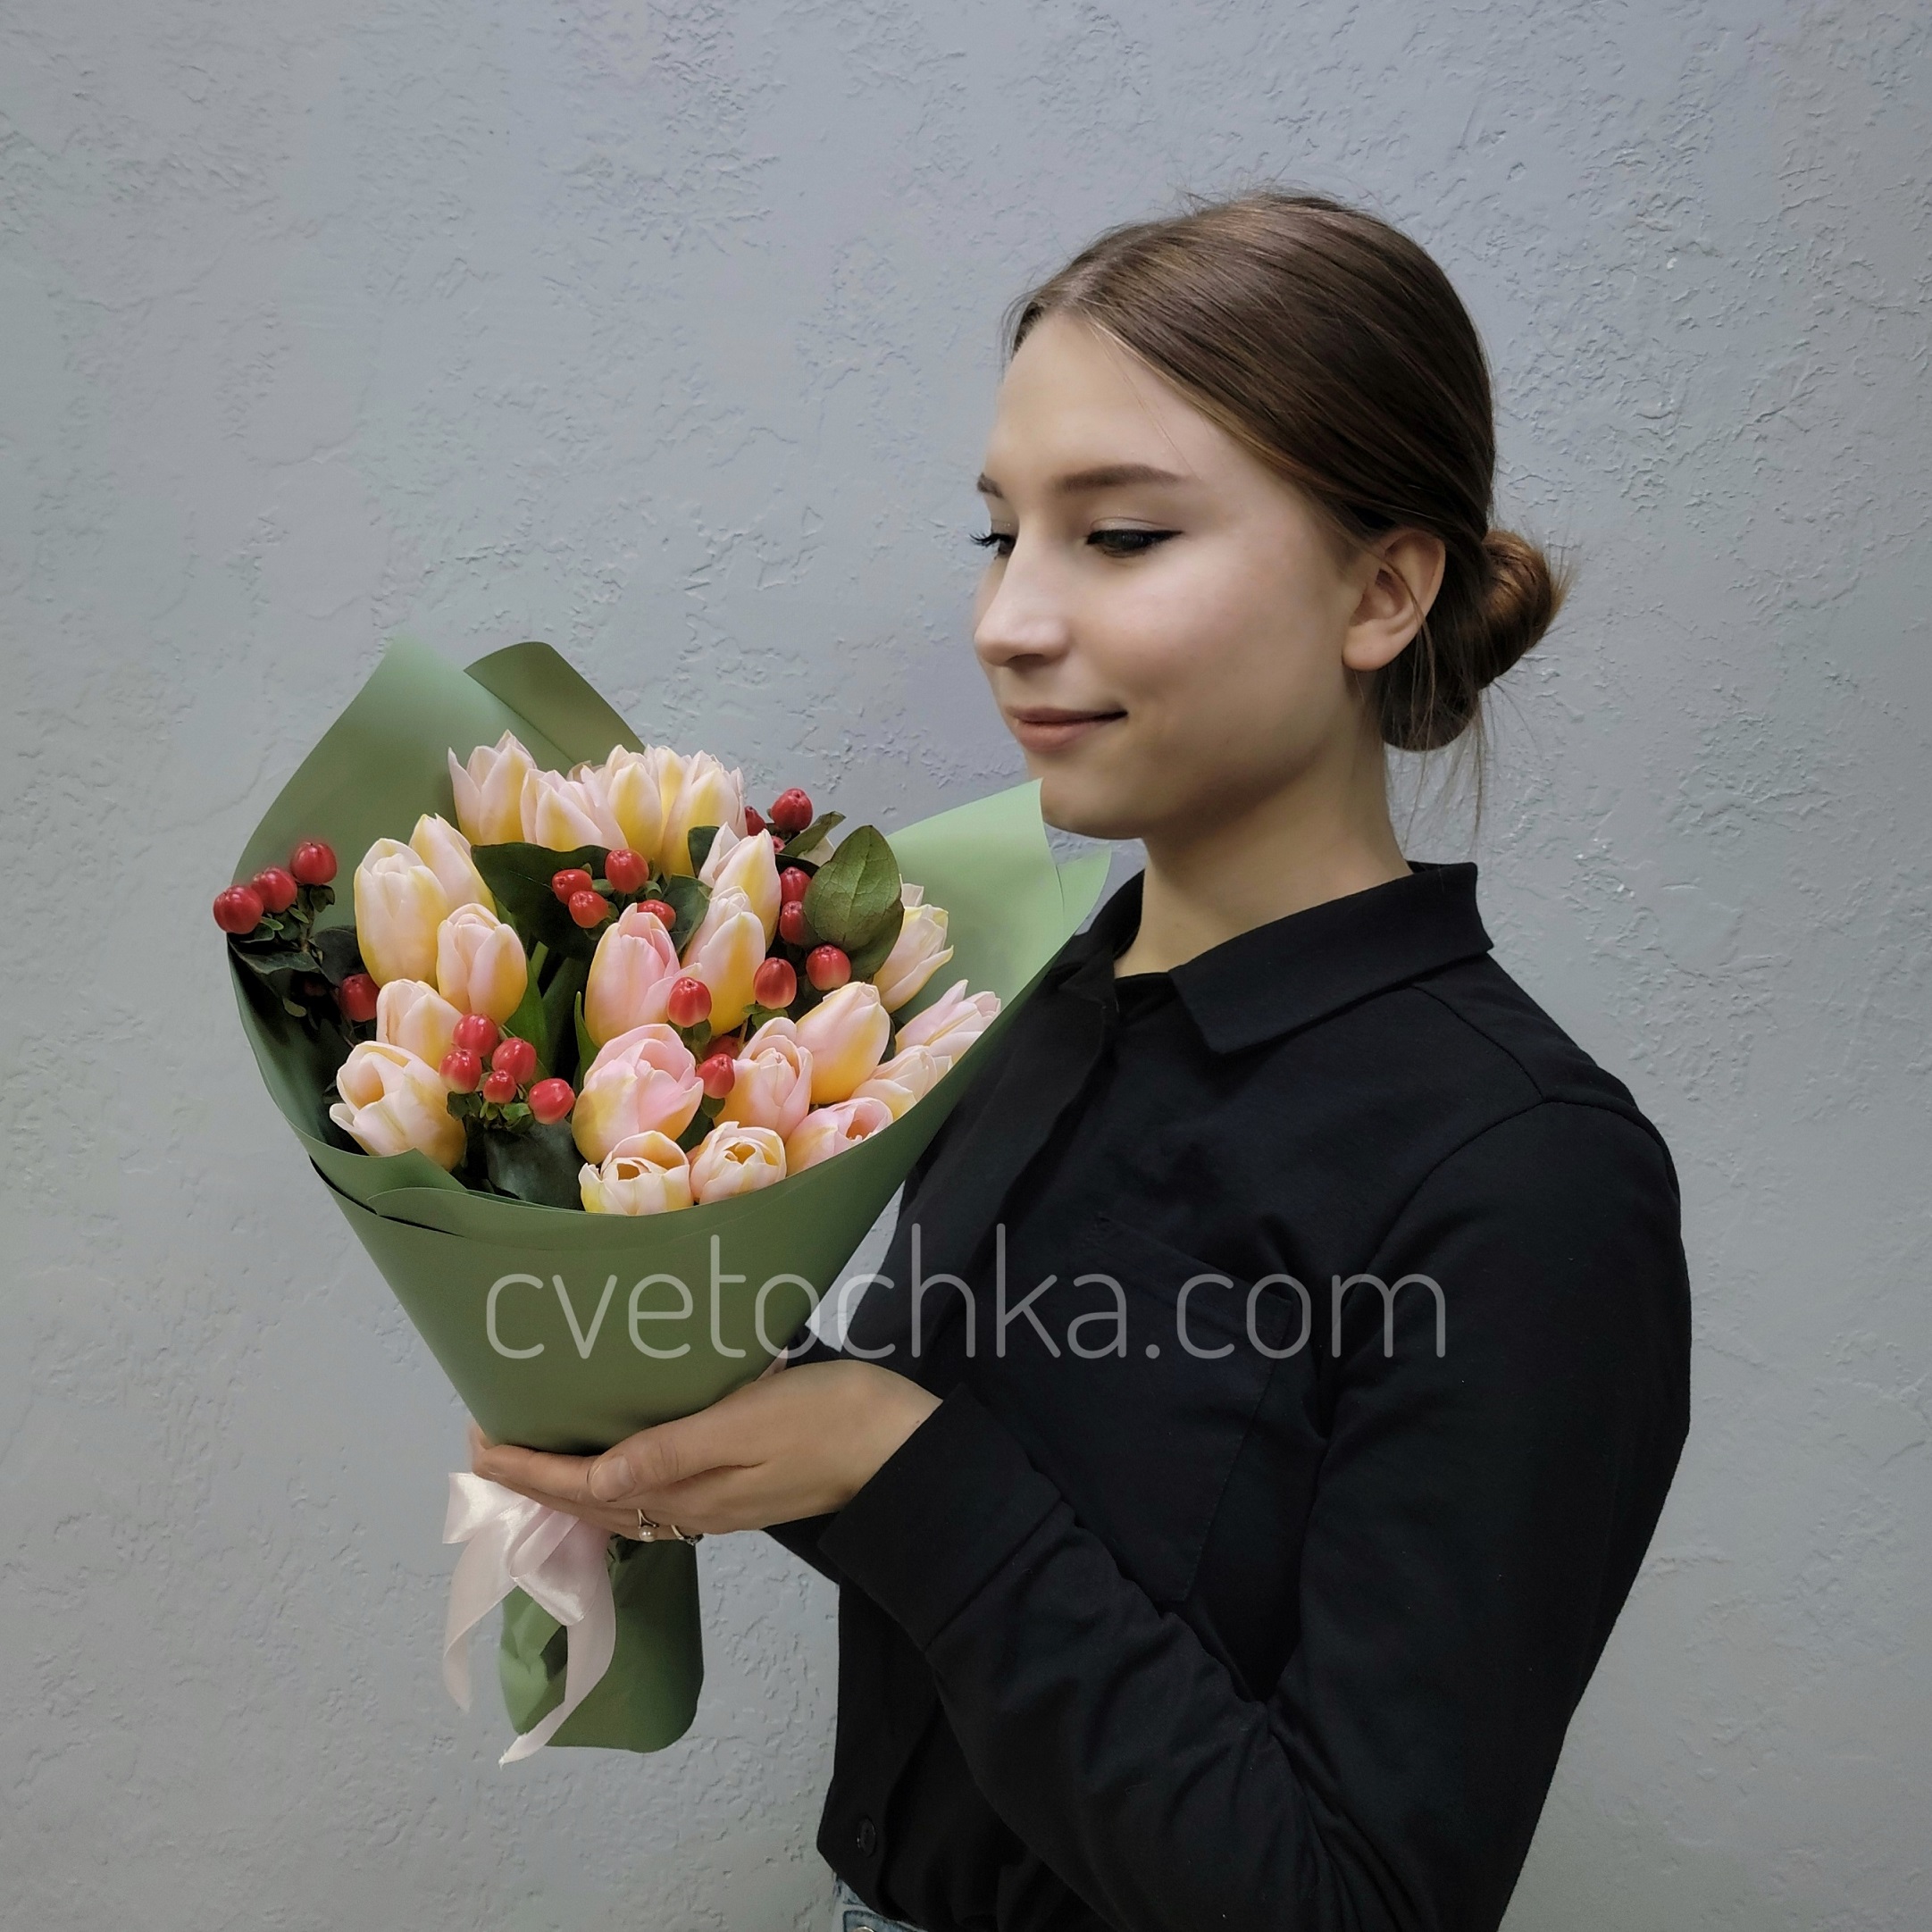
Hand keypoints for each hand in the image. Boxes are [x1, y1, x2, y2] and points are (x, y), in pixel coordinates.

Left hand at [467, 1359, 941, 1538]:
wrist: (900, 1446)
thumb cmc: (825, 1420)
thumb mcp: (745, 1423)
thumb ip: (670, 1452)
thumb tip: (593, 1482)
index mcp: (686, 1493)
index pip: (585, 1488)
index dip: (528, 1471)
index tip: (478, 1445)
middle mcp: (689, 1508)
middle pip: (592, 1502)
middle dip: (534, 1480)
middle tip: (485, 1445)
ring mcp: (713, 1502)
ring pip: (619, 1501)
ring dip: (568, 1481)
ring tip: (532, 1450)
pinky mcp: (735, 1487)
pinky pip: (650, 1491)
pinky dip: (611, 1476)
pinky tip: (610, 1453)